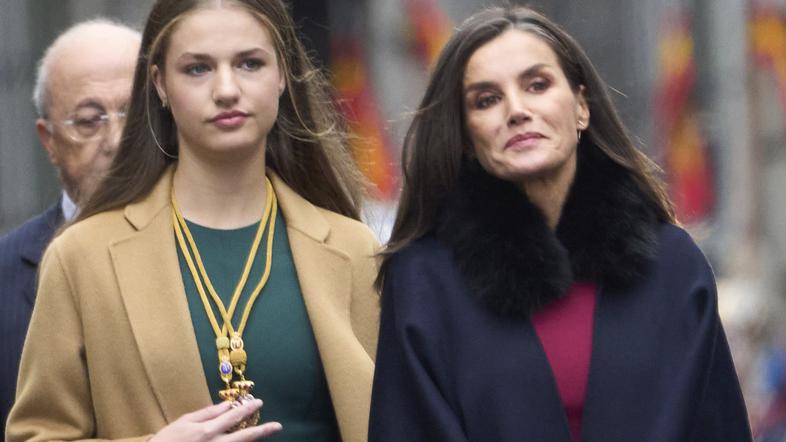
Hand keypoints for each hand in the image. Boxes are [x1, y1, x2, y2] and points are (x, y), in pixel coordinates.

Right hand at [150, 400, 282, 440]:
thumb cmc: (167, 439)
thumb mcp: (184, 421)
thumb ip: (207, 413)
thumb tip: (226, 405)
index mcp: (207, 431)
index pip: (233, 417)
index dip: (247, 409)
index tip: (259, 403)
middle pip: (244, 437)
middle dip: (262, 431)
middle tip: (277, 425)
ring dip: (254, 439)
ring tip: (268, 432)